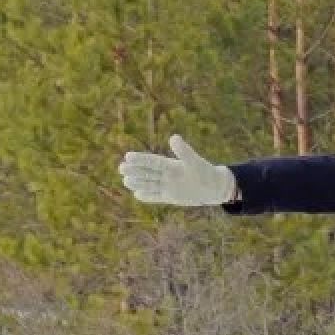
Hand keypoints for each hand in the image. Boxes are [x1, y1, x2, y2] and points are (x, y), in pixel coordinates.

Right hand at [118, 134, 236, 206]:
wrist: (214, 187)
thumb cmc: (205, 172)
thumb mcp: (193, 161)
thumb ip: (183, 151)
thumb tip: (173, 137)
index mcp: (171, 165)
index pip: (152, 161)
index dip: (140, 159)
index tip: (128, 156)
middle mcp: (167, 175)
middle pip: (148, 172)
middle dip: (135, 170)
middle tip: (120, 168)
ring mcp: (168, 186)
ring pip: (150, 184)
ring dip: (138, 182)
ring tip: (125, 181)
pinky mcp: (171, 196)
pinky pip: (157, 196)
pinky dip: (148, 196)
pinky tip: (137, 194)